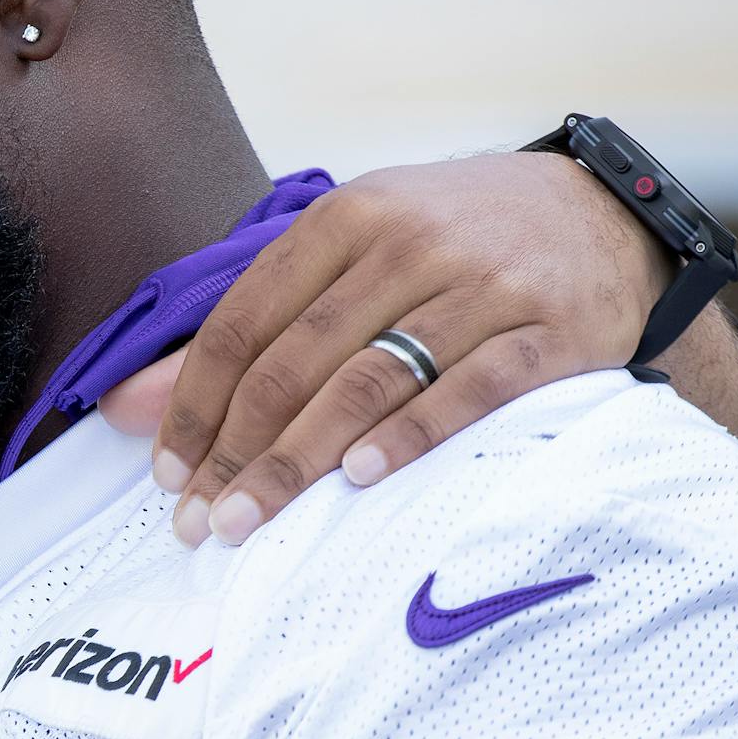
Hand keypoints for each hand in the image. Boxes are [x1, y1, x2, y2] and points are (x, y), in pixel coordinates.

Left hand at [100, 152, 669, 545]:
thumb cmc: (456, 246)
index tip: (166, 473)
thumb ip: (252, 325)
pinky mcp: (549, 328)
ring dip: (300, 459)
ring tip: (251, 520)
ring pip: (370, 378)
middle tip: (200, 521)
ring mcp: (483, 282)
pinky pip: (469, 390)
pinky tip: (360, 479)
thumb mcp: (354, 255)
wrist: (611, 218)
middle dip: (236, 450)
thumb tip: (126, 406)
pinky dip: (410, 435)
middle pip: (296, 360)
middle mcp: (409, 241)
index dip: (195, 403)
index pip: (244, 320)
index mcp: (346, 218)